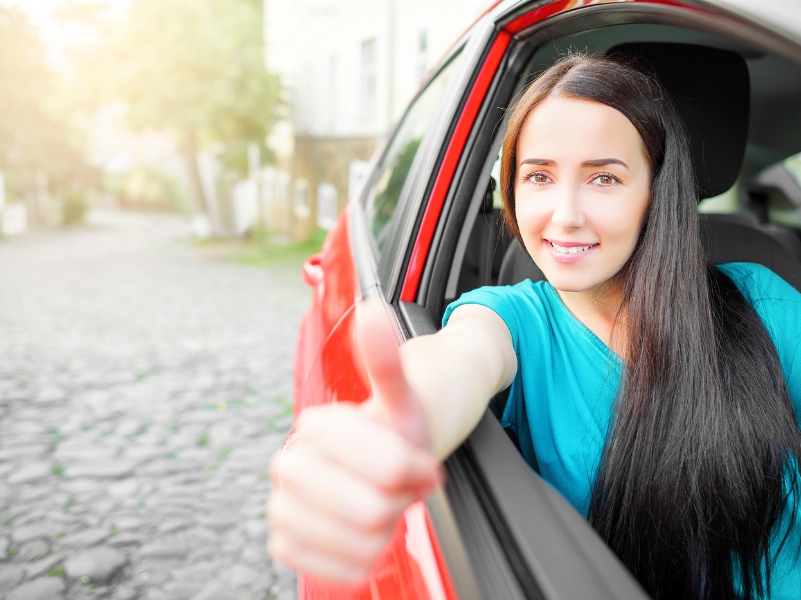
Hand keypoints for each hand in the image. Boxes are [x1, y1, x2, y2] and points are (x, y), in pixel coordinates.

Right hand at [266, 299, 441, 582]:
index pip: (387, 469)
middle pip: (373, 512)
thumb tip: (372, 311)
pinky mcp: (285, 543)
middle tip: (401, 484)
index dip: (416, 470)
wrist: (390, 454)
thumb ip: (386, 360)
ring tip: (384, 504)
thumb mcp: (405, 394)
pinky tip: (366, 536)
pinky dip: (363, 560)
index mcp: (316, 427)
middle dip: (400, 500)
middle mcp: (289, 464)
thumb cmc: (401, 423)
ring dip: (386, 531)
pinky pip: (334, 572)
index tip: (422, 462)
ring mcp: (283, 505)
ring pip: (358, 545)